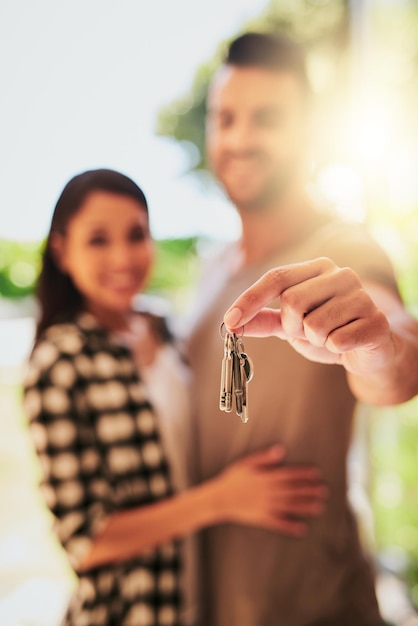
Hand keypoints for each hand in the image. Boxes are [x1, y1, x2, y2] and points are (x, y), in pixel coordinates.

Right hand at [213, 445, 327, 536]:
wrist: (219, 499)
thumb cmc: (233, 478)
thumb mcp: (247, 463)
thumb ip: (265, 458)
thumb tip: (281, 450)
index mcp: (266, 477)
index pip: (289, 474)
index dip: (303, 474)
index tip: (317, 473)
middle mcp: (268, 492)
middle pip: (293, 490)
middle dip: (309, 490)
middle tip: (324, 491)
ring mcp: (266, 506)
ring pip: (289, 506)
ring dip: (305, 507)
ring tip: (320, 507)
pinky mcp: (262, 518)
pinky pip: (278, 523)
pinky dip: (290, 526)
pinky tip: (302, 529)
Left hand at [223, 257, 394, 377]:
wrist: (369, 350)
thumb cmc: (328, 331)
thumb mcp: (291, 325)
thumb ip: (263, 320)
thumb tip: (230, 323)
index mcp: (318, 268)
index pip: (276, 277)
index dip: (250, 299)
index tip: (229, 320)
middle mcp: (342, 274)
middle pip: (292, 301)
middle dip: (292, 326)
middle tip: (308, 332)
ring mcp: (362, 296)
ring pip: (314, 325)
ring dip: (315, 340)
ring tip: (330, 337)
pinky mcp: (377, 321)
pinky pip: (337, 341)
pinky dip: (334, 349)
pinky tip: (347, 343)